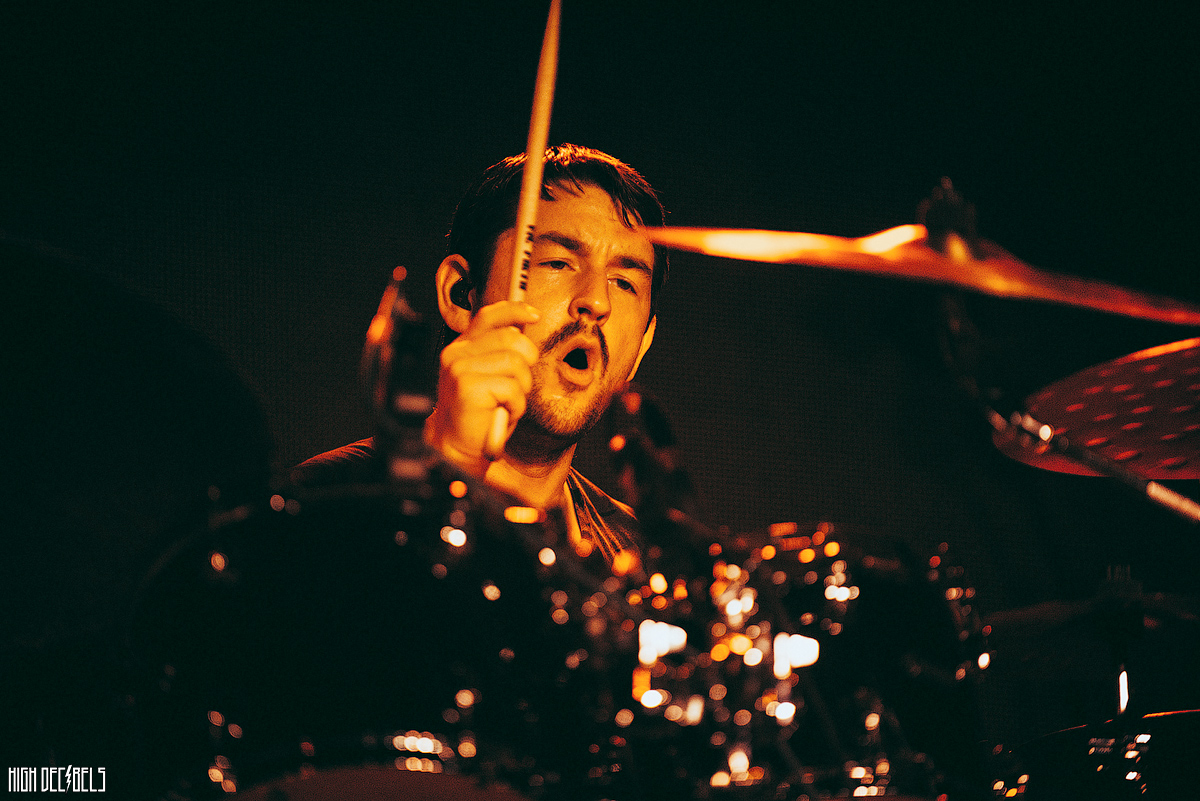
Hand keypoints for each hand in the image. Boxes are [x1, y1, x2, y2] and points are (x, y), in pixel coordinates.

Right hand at [424, 301, 539, 472]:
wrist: (458, 447)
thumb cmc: (481, 414)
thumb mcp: (491, 377)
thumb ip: (500, 353)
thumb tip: (522, 331)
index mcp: (463, 348)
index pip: (489, 316)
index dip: (514, 310)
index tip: (534, 315)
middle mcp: (457, 353)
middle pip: (512, 339)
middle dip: (526, 365)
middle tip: (516, 387)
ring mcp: (460, 368)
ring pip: (516, 364)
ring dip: (521, 390)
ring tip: (506, 403)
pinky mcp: (467, 386)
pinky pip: (512, 388)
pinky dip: (515, 405)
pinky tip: (501, 413)